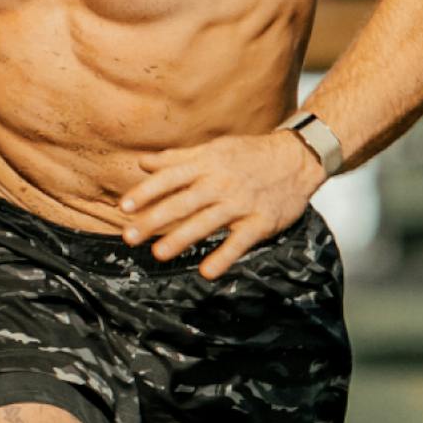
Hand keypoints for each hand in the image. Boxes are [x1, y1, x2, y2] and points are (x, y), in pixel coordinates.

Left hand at [118, 132, 326, 279]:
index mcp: (208, 164)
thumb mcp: (214, 149)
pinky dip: (224, 257)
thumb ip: (177, 159)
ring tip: (159, 253)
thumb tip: (142, 163)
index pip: (171, 177)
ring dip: (182, 238)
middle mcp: (221, 183)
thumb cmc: (250, 154)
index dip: (146, 191)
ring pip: (207, 222)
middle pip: (183, 202)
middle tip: (129, 236)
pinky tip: (206, 272)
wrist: (298, 158)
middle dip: (154, 219)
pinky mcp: (261, 222)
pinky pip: (240, 242)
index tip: (124, 206)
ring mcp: (241, 204)